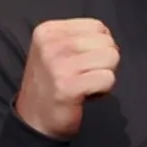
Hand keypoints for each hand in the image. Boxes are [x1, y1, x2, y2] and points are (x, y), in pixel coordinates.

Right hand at [15, 18, 119, 139]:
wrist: (34, 120)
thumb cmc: (53, 83)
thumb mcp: (58, 50)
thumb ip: (80, 37)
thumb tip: (108, 36)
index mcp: (48, 31)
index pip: (97, 26)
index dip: (98, 46)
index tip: (79, 62)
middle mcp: (51, 44)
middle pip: (107, 42)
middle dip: (103, 61)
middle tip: (83, 75)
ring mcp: (58, 65)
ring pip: (111, 58)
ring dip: (104, 75)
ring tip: (84, 84)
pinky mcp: (68, 86)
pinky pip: (108, 79)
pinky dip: (103, 90)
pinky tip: (85, 95)